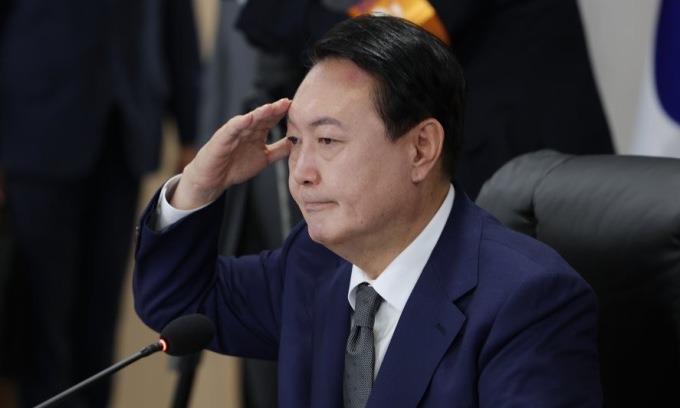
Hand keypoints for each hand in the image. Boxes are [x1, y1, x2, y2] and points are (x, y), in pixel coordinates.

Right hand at [172, 98, 291, 208]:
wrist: (213, 179)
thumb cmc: (236, 166)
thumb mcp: (264, 158)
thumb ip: (279, 150)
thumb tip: (297, 143)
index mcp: (257, 133)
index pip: (272, 120)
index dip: (283, 114)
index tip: (296, 108)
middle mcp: (246, 130)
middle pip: (262, 117)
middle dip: (274, 110)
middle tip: (287, 103)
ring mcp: (234, 133)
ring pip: (248, 120)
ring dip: (259, 113)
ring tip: (270, 108)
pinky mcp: (222, 139)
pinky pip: (231, 130)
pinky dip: (239, 123)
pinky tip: (247, 119)